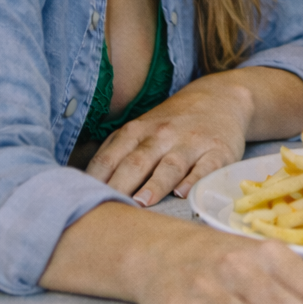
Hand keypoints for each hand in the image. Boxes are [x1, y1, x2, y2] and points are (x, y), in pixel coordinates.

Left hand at [86, 75, 250, 205]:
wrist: (219, 97)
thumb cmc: (171, 123)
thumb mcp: (140, 128)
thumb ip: (116, 152)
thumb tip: (84, 186)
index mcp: (137, 131)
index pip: (110, 157)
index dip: (95, 178)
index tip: (82, 200)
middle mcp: (162, 135)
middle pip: (137, 161)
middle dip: (121, 184)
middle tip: (108, 207)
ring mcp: (191, 142)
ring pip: (170, 164)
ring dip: (155, 184)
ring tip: (142, 203)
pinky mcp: (218, 151)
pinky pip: (206, 167)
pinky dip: (195, 179)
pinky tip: (184, 193)